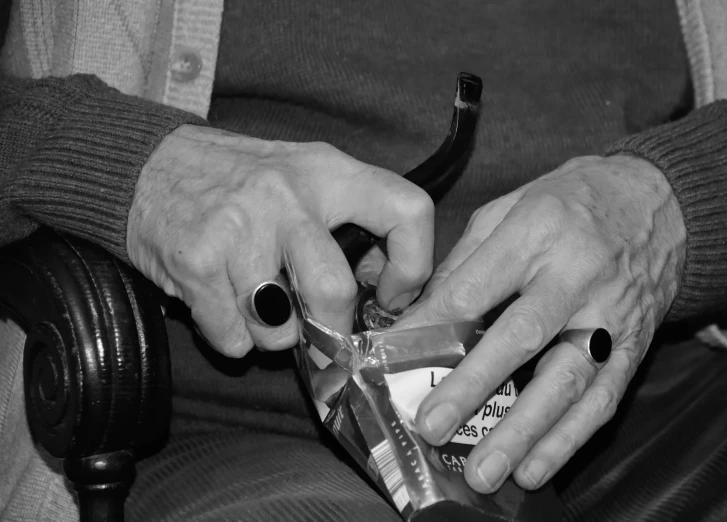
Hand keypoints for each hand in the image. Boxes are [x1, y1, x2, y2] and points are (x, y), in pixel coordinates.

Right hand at [127, 125, 433, 356]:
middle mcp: (288, 195)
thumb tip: (383, 289)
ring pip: (279, 327)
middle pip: (333, 291)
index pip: (407, 211)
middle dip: (330, 333)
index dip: (413, 267)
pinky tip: (223, 308)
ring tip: (262, 313)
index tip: (390, 296)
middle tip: (323, 339)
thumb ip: (348, 220)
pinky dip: (233, 339)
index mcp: (328, 172)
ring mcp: (240, 227)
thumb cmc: (238, 181)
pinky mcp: (196, 259)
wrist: (147, 165)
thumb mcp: (303, 176)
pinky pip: (233, 337)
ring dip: (275, 337)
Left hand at [396, 155, 685, 491]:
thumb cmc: (572, 201)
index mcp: (537, 230)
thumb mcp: (512, 205)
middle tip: (432, 426)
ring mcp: (610, 315)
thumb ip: (466, 257)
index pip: (472, 288)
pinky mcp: (633, 346)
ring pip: (566, 380)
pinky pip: (602, 399)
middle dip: (472, 386)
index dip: (429, 327)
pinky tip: (535, 468)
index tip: (390, 360)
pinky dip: (569, 439)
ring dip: (524, 432)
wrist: (659, 200)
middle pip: (521, 336)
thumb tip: (423, 311)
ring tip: (486, 472)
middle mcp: (576, 274)